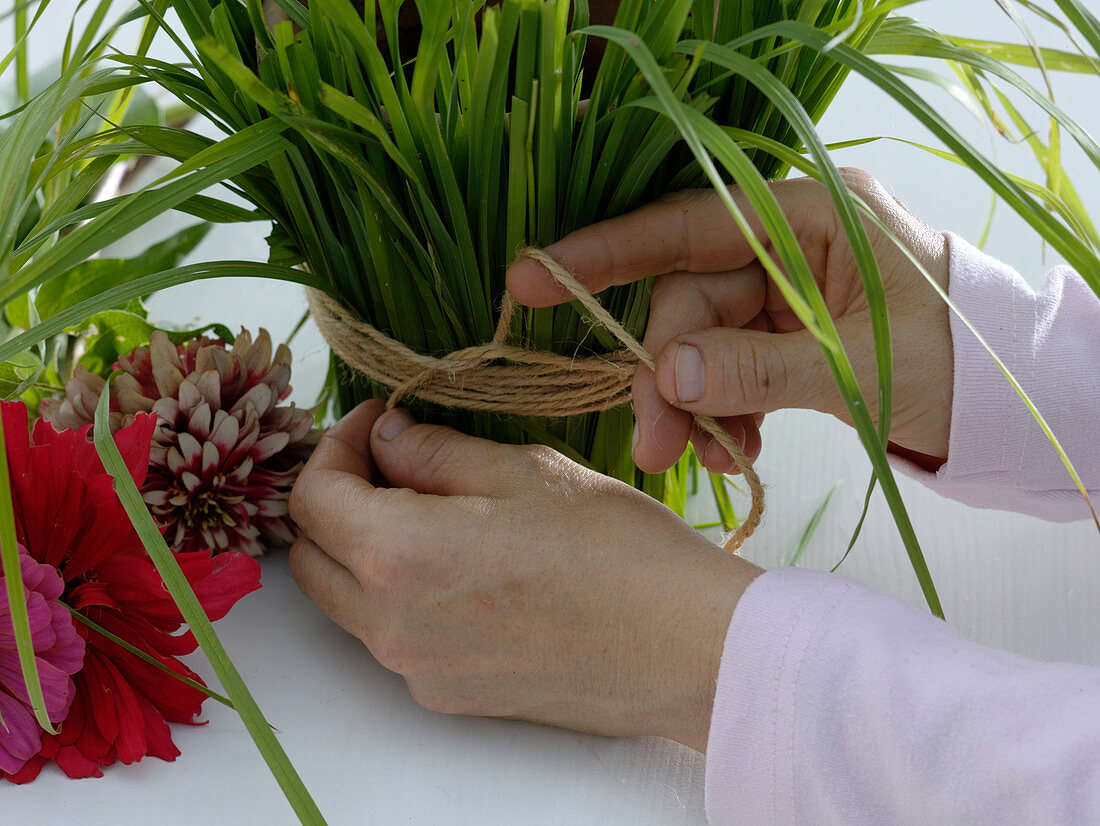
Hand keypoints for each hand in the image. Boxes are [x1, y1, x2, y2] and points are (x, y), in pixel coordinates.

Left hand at [289, 401, 761, 751]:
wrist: (685, 647)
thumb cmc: (617, 551)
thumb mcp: (523, 470)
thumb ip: (432, 452)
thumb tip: (385, 438)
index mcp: (398, 556)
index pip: (312, 499)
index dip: (335, 446)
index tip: (375, 421)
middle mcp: (391, 626)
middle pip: (313, 556)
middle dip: (336, 498)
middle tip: (389, 459)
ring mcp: (418, 669)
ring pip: (349, 599)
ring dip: (365, 547)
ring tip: (431, 507)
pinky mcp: (451, 695)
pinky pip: (395, 635)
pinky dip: (401, 591)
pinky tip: (463, 563)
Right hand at [507, 169, 952, 473]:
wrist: (1008, 400)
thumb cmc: (954, 364)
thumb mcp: (856, 368)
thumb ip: (757, 369)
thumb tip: (668, 377)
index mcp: (811, 216)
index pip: (687, 227)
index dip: (605, 255)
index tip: (533, 277)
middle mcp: (789, 242)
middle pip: (689, 301)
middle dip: (669, 376)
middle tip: (657, 447)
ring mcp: (786, 288)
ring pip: (703, 341)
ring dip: (697, 404)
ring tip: (712, 460)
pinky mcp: (787, 330)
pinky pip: (730, 365)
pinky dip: (725, 411)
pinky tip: (737, 450)